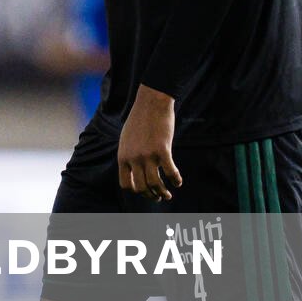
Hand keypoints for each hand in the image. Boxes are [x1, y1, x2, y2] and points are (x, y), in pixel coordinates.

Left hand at [117, 85, 181, 200]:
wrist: (151, 103)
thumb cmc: (140, 119)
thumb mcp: (127, 139)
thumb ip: (128, 154)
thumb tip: (133, 168)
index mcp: (123, 157)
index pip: (126, 184)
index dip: (136, 190)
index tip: (145, 190)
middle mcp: (133, 159)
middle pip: (141, 187)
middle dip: (151, 195)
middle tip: (159, 197)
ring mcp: (147, 155)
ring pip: (155, 184)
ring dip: (162, 193)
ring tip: (168, 195)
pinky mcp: (162, 150)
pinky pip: (170, 172)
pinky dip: (175, 180)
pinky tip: (178, 182)